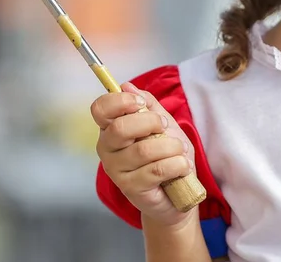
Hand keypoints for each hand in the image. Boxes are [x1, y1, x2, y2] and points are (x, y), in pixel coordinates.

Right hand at [92, 82, 197, 227]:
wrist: (177, 194)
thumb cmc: (167, 155)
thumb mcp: (162, 123)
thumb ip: (148, 104)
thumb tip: (127, 86)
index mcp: (110, 128)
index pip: (100, 109)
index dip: (121, 102)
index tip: (141, 105)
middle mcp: (106, 148)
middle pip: (120, 128)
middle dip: (152, 122)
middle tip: (166, 127)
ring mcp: (116, 170)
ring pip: (144, 150)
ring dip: (172, 147)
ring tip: (180, 152)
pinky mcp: (131, 188)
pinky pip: (157, 170)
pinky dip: (177, 165)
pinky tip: (181, 167)